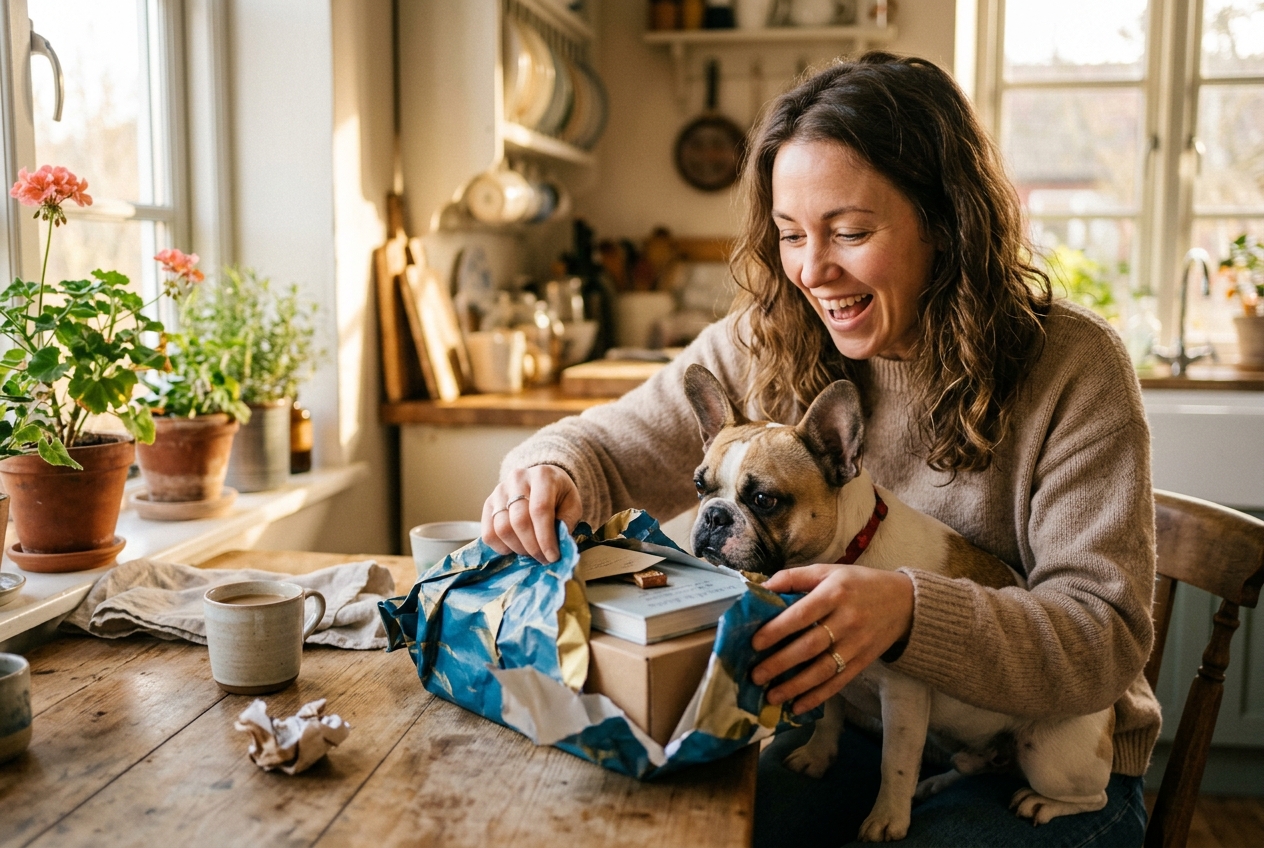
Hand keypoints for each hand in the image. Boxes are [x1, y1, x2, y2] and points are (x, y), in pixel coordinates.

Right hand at [481, 464, 582, 563]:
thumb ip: (567, 523)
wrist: (542, 481)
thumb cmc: (559, 495)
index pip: (540, 509)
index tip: (552, 556)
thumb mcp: (572, 505)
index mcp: (542, 476)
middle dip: (532, 546)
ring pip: (502, 528)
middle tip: (543, 558)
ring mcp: (499, 490)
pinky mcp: (488, 503)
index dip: (545, 537)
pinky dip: (501, 547)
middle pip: (519, 520)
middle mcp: (517, 479)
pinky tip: (515, 548)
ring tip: (531, 552)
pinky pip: (488, 533)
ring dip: (518, 548)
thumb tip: (557, 546)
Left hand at [750, 564, 913, 714]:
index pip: (802, 614)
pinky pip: (838, 682)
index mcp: (835, 593)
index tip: (755, 643)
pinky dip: (817, 697)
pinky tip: (797, 707)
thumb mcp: (828, 571)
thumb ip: (793, 577)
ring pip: (823, 670)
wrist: (904, 603)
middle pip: (810, 646)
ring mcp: (856, 645)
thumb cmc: (858, 584)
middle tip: (755, 675)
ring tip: (771, 696)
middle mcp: (847, 620)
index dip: (777, 630)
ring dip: (795, 686)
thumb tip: (757, 588)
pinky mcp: (863, 662)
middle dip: (780, 663)